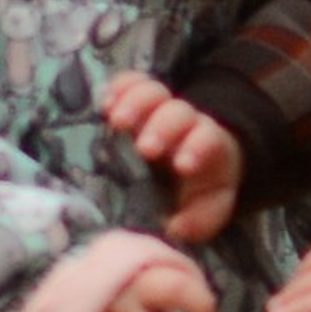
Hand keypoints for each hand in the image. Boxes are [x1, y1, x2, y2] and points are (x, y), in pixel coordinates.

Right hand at [104, 73, 243, 244]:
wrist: (195, 156)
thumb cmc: (199, 186)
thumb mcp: (207, 206)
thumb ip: (199, 220)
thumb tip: (176, 228)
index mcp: (207, 146)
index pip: (207, 139)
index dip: (196, 147)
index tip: (182, 165)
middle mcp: (183, 121)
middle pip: (176, 112)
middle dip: (162, 128)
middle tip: (145, 149)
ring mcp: (158, 107)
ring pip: (152, 92)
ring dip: (135, 103)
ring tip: (116, 121)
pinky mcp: (136, 98)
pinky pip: (129, 83)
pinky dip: (117, 89)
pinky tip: (102, 105)